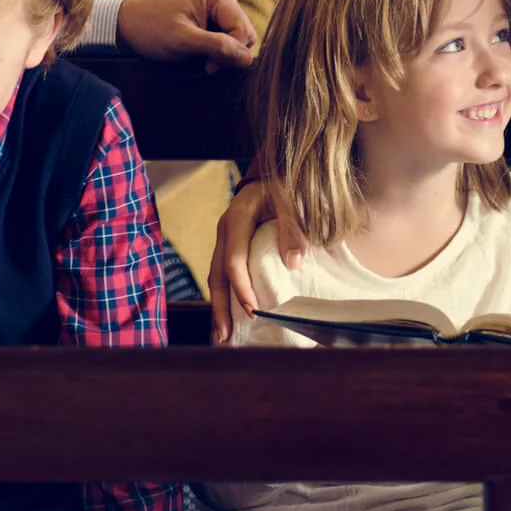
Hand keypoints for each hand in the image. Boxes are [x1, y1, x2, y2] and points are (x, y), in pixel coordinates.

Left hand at [116, 0, 254, 71]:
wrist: (127, 25)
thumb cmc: (150, 29)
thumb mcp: (183, 41)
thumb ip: (217, 48)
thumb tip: (247, 58)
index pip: (245, 31)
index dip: (231, 53)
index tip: (208, 66)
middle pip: (245, 36)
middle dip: (227, 54)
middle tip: (203, 64)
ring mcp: (218, 8)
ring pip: (237, 40)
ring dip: (221, 55)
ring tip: (198, 58)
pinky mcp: (211, 19)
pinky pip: (226, 40)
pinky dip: (215, 52)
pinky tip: (198, 54)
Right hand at [205, 179, 302, 341]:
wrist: (275, 174)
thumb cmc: (284, 186)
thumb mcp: (291, 200)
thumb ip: (293, 228)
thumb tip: (294, 262)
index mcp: (237, 216)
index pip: (234, 258)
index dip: (241, 286)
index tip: (253, 309)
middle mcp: (225, 230)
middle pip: (217, 274)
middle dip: (220, 307)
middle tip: (224, 336)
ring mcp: (225, 240)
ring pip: (216, 278)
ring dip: (219, 307)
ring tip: (222, 336)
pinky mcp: (231, 248)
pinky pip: (223, 276)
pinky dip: (226, 298)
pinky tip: (229, 317)